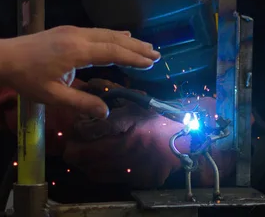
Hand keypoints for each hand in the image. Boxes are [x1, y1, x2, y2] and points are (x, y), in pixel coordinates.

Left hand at [0, 26, 160, 118]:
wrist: (2, 58)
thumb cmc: (26, 79)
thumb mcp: (52, 96)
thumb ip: (80, 104)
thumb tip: (105, 112)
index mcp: (77, 51)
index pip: (112, 53)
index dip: (133, 59)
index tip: (151, 63)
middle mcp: (78, 36)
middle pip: (114, 40)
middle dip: (136, 47)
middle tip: (156, 54)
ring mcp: (72, 31)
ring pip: (106, 33)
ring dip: (127, 41)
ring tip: (145, 46)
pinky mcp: (67, 31)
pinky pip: (97, 31)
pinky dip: (113, 36)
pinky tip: (120, 37)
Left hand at [63, 92, 234, 188]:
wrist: (187, 140)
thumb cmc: (159, 116)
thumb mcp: (135, 100)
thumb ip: (111, 91)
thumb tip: (92, 83)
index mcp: (118, 128)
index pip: (82, 133)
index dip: (78, 128)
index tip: (82, 125)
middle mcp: (117, 152)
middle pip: (77, 156)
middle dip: (77, 146)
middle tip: (84, 139)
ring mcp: (123, 170)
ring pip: (88, 169)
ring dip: (88, 159)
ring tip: (99, 147)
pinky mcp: (131, 181)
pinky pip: (105, 178)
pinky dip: (103, 169)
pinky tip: (112, 158)